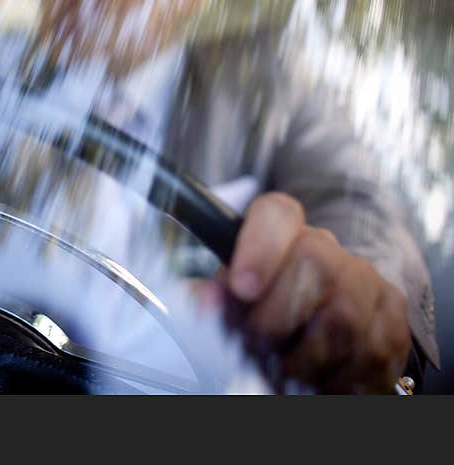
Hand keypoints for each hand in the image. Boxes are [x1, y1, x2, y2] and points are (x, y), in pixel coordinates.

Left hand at [217, 192, 411, 392]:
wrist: (317, 327)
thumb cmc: (263, 310)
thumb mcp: (229, 299)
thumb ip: (212, 297)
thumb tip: (203, 302)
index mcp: (281, 231)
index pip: (277, 214)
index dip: (260, 246)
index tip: (241, 287)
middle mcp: (327, 249)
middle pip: (313, 264)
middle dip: (275, 318)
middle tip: (254, 348)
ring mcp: (365, 281)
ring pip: (343, 318)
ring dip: (304, 358)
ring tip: (281, 372)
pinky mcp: (392, 318)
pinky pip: (372, 351)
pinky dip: (337, 378)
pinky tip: (316, 380)